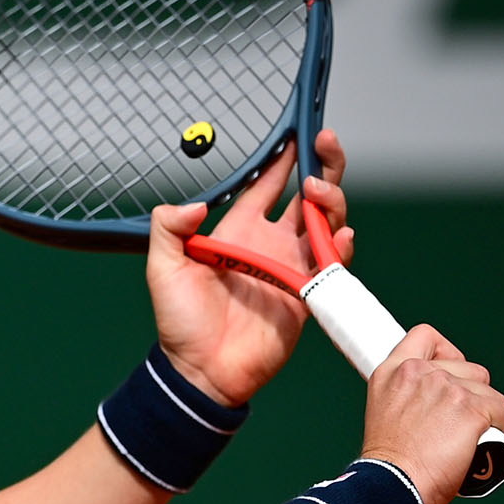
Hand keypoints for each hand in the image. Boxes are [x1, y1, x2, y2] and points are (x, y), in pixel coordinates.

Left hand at [145, 130, 354, 406]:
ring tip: (320, 191)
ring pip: (326, 222)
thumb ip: (168, 229)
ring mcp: (293, 268)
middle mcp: (270, 244)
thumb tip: (193, 204)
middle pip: (308, 197)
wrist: (202, 371)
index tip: (297, 132)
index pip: (267, 186)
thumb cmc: (180, 321)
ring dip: (331, 201)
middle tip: (326, 143)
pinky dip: (340, 246)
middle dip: (324, 167)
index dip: (283, 160)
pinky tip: (337, 234)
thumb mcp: (163, 268)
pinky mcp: (308, 295)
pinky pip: (333, 264)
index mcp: (238, 232)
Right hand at [362, 324, 503, 503]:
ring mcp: (447, 388)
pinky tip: (492, 444)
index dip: (445, 353)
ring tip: (473, 439)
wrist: (394, 487)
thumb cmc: (389, 464)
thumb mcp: (385, 414)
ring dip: (489, 415)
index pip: (425, 337)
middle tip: (458, 423)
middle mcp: (419, 373)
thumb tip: (435, 401)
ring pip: (490, 393)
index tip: (449, 374)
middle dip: (472, 394)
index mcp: (392, 372)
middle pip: (469, 368)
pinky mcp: (472, 408)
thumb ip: (407, 394)